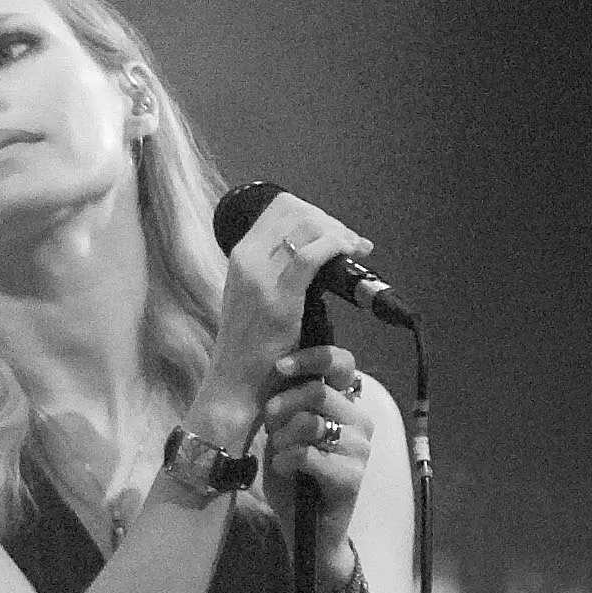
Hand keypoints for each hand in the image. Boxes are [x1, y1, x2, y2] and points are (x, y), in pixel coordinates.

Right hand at [193, 189, 375, 434]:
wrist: (235, 385)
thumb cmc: (250, 347)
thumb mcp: (255, 297)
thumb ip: (275, 271)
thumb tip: (309, 252)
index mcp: (239, 257)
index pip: (279, 208)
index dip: (313, 212)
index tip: (333, 231)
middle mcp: (245, 261)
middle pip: (294, 211)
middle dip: (330, 220)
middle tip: (351, 242)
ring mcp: (259, 278)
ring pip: (305, 227)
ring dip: (339, 232)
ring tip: (356, 250)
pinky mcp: (279, 298)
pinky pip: (311, 256)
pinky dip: (336, 247)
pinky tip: (351, 254)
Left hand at [262, 345, 373, 576]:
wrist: (306, 529)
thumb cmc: (294, 476)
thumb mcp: (282, 432)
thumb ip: (285, 404)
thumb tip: (277, 373)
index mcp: (347, 405)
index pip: (342, 364)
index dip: (312, 358)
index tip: (280, 368)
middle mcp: (361, 421)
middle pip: (316, 392)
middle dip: (280, 408)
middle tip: (271, 429)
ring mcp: (361, 449)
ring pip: (310, 422)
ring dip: (282, 438)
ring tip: (281, 454)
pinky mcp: (352, 476)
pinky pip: (306, 454)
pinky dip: (285, 461)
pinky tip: (286, 470)